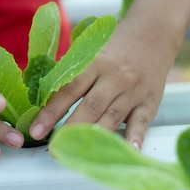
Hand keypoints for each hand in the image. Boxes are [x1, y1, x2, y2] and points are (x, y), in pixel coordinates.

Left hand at [29, 21, 174, 148]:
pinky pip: (141, 123)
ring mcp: (133, 92)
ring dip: (94, 138)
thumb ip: (72, 75)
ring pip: (111, 118)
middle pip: (90, 107)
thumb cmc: (114, 47)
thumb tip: (42, 99)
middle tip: (53, 148)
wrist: (153, 34)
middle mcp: (114, 78)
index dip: (51, 111)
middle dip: (69, 130)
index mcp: (95, 63)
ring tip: (77, 156)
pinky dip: (134, 138)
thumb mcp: (90, 53)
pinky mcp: (149, 103)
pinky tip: (127, 151)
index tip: (35, 129)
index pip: (69, 89)